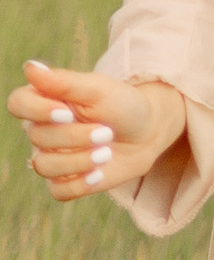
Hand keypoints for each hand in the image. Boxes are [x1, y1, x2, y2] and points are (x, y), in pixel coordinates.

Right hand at [11, 60, 184, 203]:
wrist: (148, 132)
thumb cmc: (122, 105)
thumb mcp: (99, 89)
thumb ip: (65, 82)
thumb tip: (30, 68)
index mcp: (44, 100)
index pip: (18, 104)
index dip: (37, 111)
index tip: (67, 113)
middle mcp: (42, 129)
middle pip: (38, 137)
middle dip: (76, 136)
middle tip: (107, 131)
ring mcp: (52, 156)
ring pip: (44, 166)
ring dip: (79, 161)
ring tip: (106, 152)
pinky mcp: (66, 181)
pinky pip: (58, 190)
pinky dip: (79, 184)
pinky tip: (99, 173)